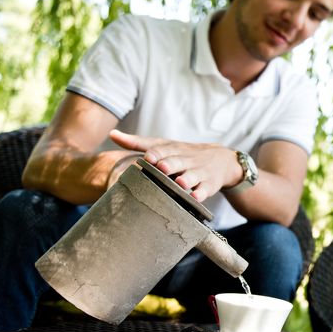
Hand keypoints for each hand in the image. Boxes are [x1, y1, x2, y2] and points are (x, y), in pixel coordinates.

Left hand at [109, 130, 241, 201]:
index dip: (156, 153)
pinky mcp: (209, 185)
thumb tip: (112, 134)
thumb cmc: (182, 154)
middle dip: (171, 164)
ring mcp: (199, 172)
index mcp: (173, 149)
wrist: (220, 160)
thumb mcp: (163, 145)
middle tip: (163, 168)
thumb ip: (137, 142)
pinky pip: (205, 190)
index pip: (164, 149)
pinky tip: (195, 197)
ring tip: (180, 183)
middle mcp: (186, 159)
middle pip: (178, 161)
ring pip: (193, 175)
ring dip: (187, 179)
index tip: (148, 157)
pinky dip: (201, 193)